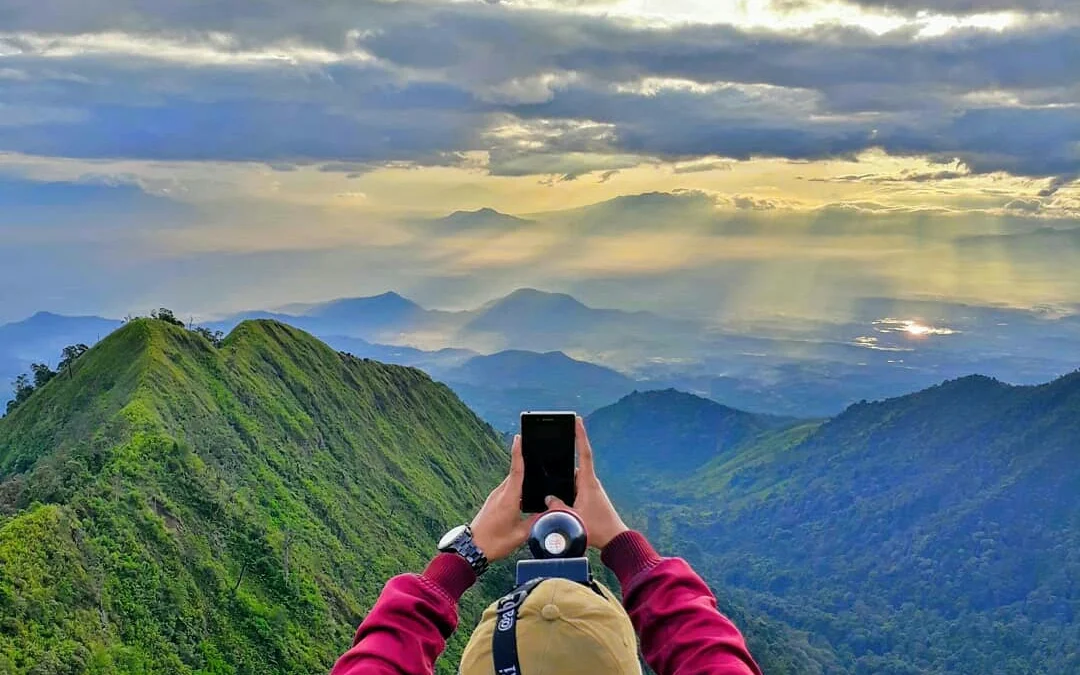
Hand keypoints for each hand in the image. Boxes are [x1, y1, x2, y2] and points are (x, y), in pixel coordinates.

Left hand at [470, 434, 532, 561]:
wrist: (472, 549)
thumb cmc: (495, 542)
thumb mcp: (521, 534)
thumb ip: (537, 521)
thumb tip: (549, 512)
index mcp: (509, 498)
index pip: (516, 470)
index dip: (518, 453)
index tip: (519, 437)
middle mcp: (500, 493)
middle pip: (516, 473)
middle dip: (526, 461)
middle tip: (538, 451)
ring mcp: (495, 496)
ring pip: (512, 482)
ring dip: (522, 477)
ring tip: (536, 476)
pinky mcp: (493, 502)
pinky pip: (508, 489)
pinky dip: (517, 488)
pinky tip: (525, 496)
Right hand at [545, 416, 628, 548]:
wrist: (614, 540)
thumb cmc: (597, 529)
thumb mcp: (572, 518)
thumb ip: (557, 507)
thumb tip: (548, 498)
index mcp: (588, 482)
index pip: (584, 453)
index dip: (580, 435)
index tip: (577, 420)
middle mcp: (590, 483)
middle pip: (573, 465)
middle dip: (562, 459)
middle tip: (552, 449)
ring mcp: (590, 491)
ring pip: (572, 480)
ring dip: (563, 481)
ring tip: (550, 485)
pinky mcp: (589, 499)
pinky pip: (574, 489)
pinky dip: (566, 490)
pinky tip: (556, 500)